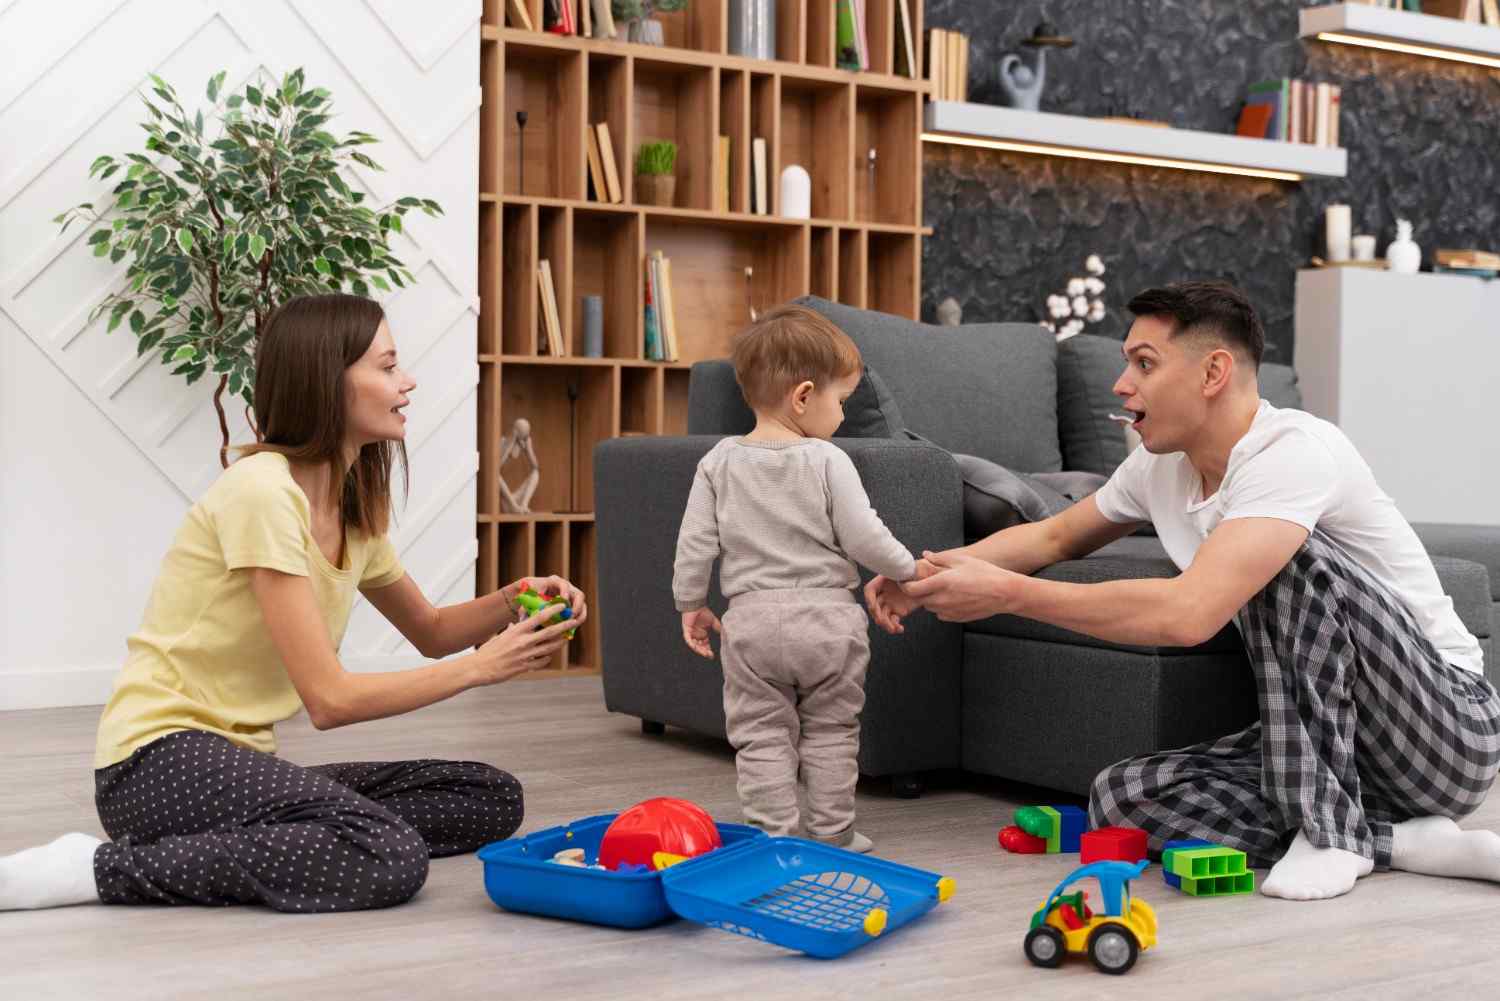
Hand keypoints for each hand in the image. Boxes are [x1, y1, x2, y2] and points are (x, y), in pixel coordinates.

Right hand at [475, 609, 584, 683]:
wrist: (478, 668)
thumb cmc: (487, 651)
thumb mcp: (500, 636)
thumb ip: (511, 630)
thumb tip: (516, 625)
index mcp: (517, 631)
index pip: (539, 617)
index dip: (553, 610)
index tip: (562, 606)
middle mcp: (523, 642)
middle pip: (550, 632)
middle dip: (564, 626)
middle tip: (574, 621)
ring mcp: (525, 655)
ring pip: (549, 647)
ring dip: (560, 642)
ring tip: (566, 638)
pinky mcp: (525, 667)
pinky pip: (542, 661)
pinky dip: (547, 657)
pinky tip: (549, 655)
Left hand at [501, 575, 587, 624]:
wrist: (530, 595)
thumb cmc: (528, 594)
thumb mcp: (526, 598)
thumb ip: (527, 605)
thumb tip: (524, 618)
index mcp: (555, 581)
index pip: (564, 585)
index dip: (565, 593)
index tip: (563, 601)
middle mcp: (566, 587)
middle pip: (579, 595)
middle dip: (577, 606)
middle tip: (571, 616)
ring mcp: (571, 596)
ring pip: (582, 605)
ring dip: (580, 614)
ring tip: (573, 624)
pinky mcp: (573, 606)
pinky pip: (580, 612)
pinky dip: (578, 619)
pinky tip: (572, 627)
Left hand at [681, 608, 721, 658]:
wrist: (696, 605)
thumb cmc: (703, 612)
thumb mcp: (713, 622)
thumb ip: (718, 628)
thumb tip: (724, 634)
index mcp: (702, 635)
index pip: (705, 646)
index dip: (708, 651)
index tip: (713, 655)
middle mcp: (696, 636)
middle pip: (700, 647)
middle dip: (704, 652)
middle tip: (710, 655)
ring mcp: (691, 634)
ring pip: (694, 645)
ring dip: (699, 650)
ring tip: (705, 653)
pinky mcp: (686, 631)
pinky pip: (688, 640)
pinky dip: (692, 644)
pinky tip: (696, 647)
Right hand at [864, 575, 919, 634]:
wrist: (927, 584)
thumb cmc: (917, 574)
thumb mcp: (908, 572)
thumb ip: (902, 576)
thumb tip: (901, 584)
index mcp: (883, 581)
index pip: (870, 590)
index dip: (870, 599)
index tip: (874, 607)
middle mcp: (884, 593)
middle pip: (874, 606)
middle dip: (877, 615)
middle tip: (882, 621)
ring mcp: (889, 603)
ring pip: (882, 616)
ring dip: (886, 624)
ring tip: (893, 629)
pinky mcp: (897, 611)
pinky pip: (892, 621)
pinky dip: (895, 626)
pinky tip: (900, 629)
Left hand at [898, 549, 1022, 622]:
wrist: (1004, 592)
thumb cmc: (985, 573)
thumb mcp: (962, 560)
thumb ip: (940, 559)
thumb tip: (926, 555)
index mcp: (941, 582)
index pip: (911, 589)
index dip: (906, 585)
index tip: (907, 580)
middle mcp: (942, 599)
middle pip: (919, 599)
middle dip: (919, 591)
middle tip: (928, 582)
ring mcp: (949, 611)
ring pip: (930, 607)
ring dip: (931, 598)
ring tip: (945, 588)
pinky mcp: (956, 618)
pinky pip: (941, 614)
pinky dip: (942, 607)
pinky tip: (954, 598)